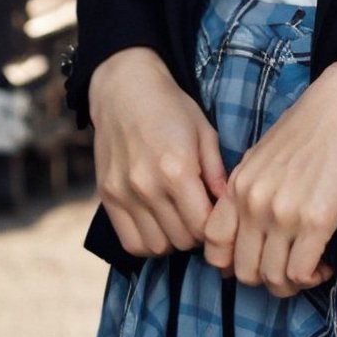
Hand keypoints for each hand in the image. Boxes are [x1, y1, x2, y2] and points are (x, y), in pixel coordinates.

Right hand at [89, 46, 227, 257]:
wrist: (124, 89)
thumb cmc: (171, 107)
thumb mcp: (204, 132)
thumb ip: (218, 173)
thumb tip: (229, 206)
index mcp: (177, 169)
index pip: (202, 227)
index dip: (215, 226)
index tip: (217, 213)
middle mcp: (147, 186)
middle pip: (181, 241)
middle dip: (196, 233)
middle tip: (199, 214)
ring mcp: (124, 194)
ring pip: (156, 247)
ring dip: (172, 240)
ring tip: (178, 218)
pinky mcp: (107, 197)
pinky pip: (130, 242)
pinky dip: (147, 242)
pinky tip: (157, 223)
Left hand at [202, 49, 336, 296]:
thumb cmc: (311, 124)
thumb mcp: (264, 152)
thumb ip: (249, 186)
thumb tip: (246, 223)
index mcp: (238, 184)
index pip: (214, 244)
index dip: (230, 263)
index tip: (255, 260)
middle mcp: (253, 202)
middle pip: (243, 271)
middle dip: (265, 279)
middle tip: (288, 268)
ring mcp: (283, 214)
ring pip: (273, 279)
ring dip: (292, 283)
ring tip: (310, 269)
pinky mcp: (316, 221)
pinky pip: (302, 273)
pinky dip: (313, 278)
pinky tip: (325, 265)